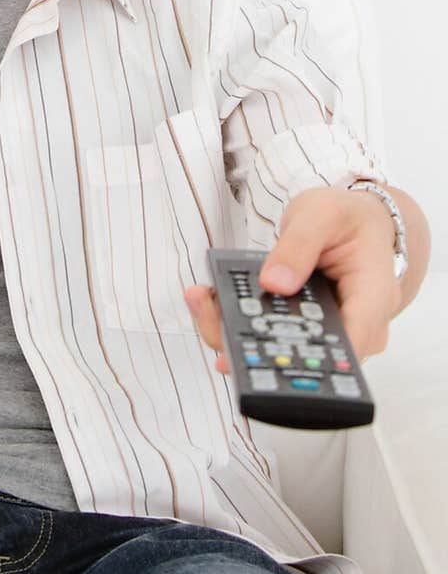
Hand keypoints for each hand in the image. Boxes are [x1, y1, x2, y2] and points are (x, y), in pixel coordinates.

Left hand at [183, 185, 402, 373]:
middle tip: (214, 318)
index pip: (350, 344)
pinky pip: (274, 336)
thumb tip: (273, 283)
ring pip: (285, 351)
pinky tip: (209, 299)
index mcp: (373, 299)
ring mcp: (330, 333)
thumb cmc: (347, 218)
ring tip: (201, 300)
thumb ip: (299, 245)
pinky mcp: (306, 329)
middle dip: (257, 345)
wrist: (356, 221)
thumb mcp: (322, 214)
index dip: (309, 359)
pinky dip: (240, 322)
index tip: (264, 353)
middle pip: (310, 356)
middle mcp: (356, 327)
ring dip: (238, 334)